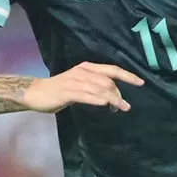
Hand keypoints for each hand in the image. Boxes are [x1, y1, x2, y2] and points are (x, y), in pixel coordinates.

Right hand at [23, 62, 142, 112]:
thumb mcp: (79, 84)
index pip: (111, 70)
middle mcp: (83, 72)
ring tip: (120, 108)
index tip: (141, 82)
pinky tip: (104, 104)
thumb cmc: (59, 89)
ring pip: (99, 89)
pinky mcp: (66, 92)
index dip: (127, 75)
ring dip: (112, 99)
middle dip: (119, 94)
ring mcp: (74, 82)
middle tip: (124, 106)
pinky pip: (85, 95)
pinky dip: (96, 99)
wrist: (35, 92)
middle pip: (108, 81)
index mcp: (87, 68)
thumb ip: (94, 87)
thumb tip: (111, 96)